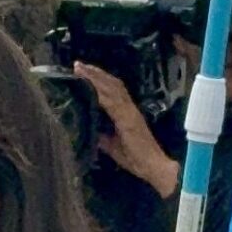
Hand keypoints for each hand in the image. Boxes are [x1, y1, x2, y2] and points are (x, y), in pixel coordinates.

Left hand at [77, 65, 179, 199]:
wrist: (154, 167)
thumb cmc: (136, 158)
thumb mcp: (113, 146)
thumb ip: (102, 136)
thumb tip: (88, 129)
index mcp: (126, 112)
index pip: (112, 90)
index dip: (99, 79)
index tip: (83, 71)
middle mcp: (129, 108)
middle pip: (112, 84)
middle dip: (95, 73)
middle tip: (78, 64)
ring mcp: (129, 113)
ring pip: (112, 89)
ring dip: (96, 78)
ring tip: (81, 69)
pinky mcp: (129, 120)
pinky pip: (113, 103)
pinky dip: (101, 93)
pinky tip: (90, 86)